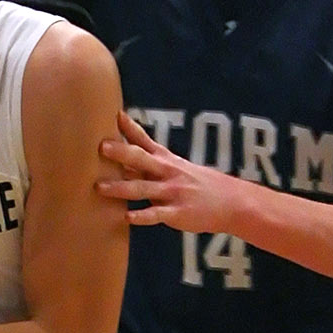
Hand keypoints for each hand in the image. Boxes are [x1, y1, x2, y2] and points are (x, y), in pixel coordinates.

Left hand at [96, 110, 239, 233]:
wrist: (232, 202)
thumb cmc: (198, 184)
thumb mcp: (177, 168)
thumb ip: (150, 163)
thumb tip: (122, 158)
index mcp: (166, 160)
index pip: (145, 141)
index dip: (130, 128)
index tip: (115, 115)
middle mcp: (168, 172)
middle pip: (141, 160)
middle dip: (121, 153)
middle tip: (102, 146)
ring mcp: (173, 192)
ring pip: (142, 188)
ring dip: (121, 187)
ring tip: (100, 187)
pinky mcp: (177, 212)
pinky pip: (156, 214)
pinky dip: (142, 216)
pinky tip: (127, 217)